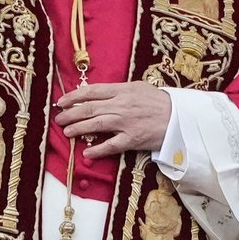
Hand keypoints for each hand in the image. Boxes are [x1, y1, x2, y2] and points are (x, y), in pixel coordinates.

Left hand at [55, 82, 171, 159]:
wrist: (179, 117)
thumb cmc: (158, 101)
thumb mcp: (138, 87)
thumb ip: (117, 89)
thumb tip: (96, 93)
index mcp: (122, 90)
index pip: (91, 91)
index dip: (73, 96)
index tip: (61, 102)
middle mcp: (121, 106)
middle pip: (89, 108)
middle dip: (70, 114)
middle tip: (59, 119)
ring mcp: (126, 123)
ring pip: (96, 125)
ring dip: (78, 129)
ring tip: (66, 132)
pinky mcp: (132, 139)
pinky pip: (111, 145)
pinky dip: (98, 149)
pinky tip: (86, 152)